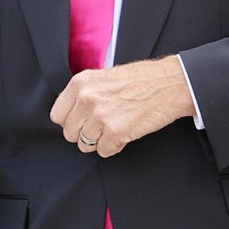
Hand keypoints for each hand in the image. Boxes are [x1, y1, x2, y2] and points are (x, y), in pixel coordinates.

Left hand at [49, 56, 193, 156]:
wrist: (170, 84)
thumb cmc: (141, 80)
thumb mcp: (104, 77)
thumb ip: (84, 94)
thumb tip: (72, 114)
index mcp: (80, 83)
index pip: (58, 115)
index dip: (72, 121)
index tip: (83, 121)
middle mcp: (86, 99)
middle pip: (70, 133)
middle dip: (85, 134)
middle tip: (103, 126)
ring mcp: (100, 116)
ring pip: (85, 145)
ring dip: (100, 141)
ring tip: (116, 128)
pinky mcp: (115, 132)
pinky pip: (104, 151)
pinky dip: (115, 147)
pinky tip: (125, 133)